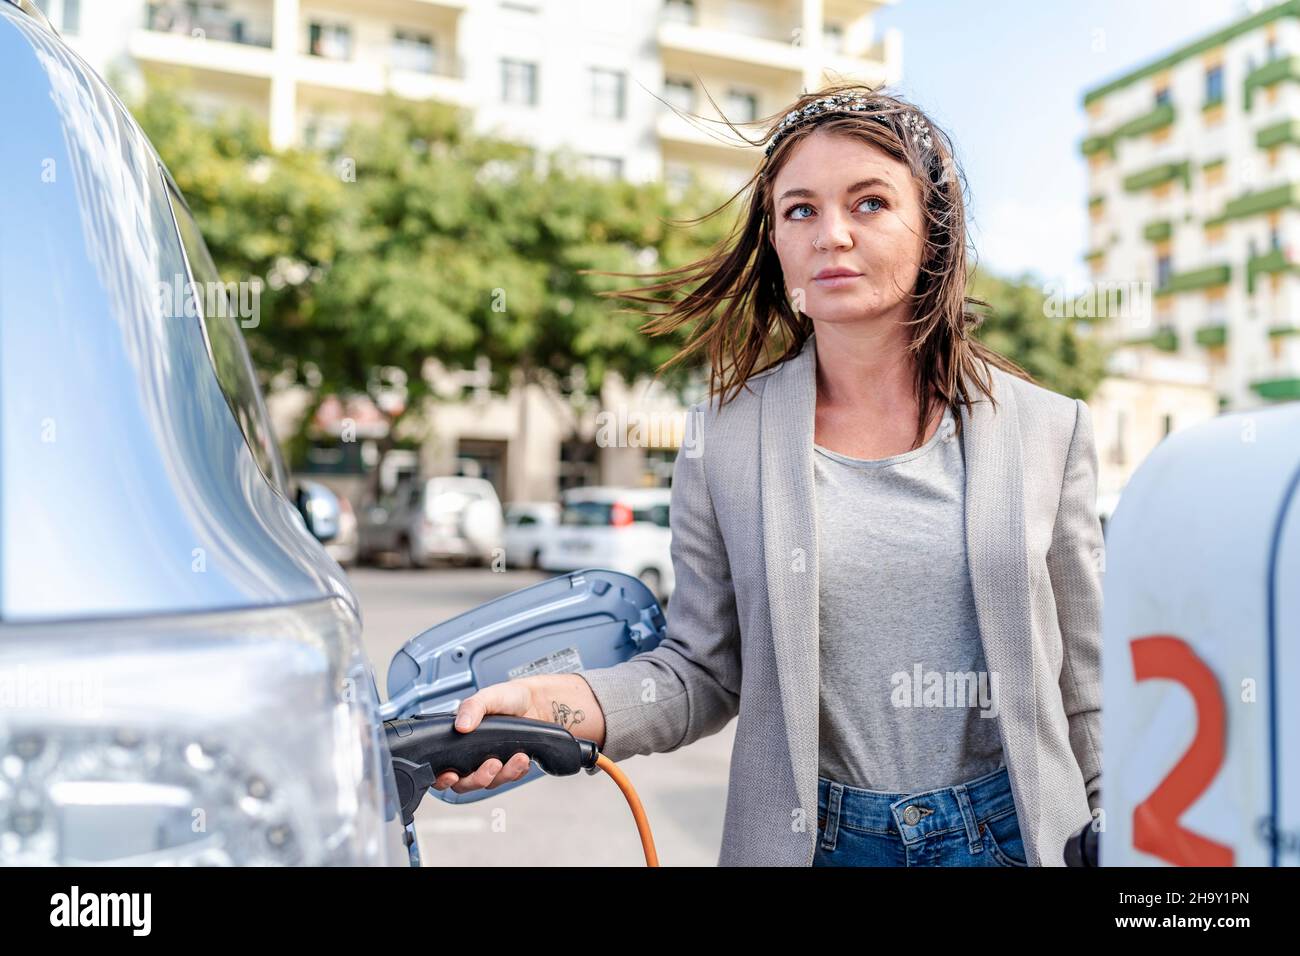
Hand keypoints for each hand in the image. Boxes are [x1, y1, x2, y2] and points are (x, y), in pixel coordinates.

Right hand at [432, 673, 604, 794]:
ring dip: (504, 773)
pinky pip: (510, 778)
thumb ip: (471, 707)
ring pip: (490, 783)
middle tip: (492, 764)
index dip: (442, 778)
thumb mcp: (488, 696)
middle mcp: (473, 755)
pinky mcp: (510, 767)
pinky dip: (517, 771)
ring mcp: (491, 762)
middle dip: (478, 779)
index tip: (451, 776)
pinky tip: (523, 758)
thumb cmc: (510, 696)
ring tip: (518, 757)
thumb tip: (460, 726)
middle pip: (465, 783)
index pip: (443, 768)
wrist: (538, 701)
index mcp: (460, 739)